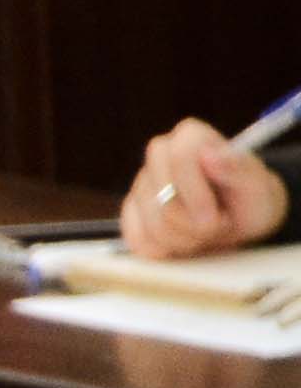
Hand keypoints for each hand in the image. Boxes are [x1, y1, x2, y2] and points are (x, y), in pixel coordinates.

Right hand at [122, 118, 290, 259]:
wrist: (238, 223)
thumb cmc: (250, 200)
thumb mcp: (257, 186)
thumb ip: (237, 169)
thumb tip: (210, 155)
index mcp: (191, 137)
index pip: (179, 156)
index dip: (195, 192)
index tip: (213, 216)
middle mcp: (159, 156)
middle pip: (162, 200)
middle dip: (192, 224)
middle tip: (217, 226)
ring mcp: (141, 186)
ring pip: (152, 225)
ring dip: (185, 240)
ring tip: (205, 233)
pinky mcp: (130, 215)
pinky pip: (139, 242)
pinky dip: (166, 251)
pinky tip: (184, 242)